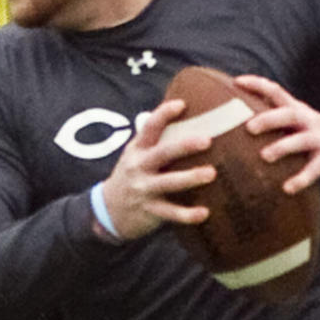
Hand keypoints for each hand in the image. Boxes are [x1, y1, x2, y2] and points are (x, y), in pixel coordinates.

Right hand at [98, 99, 216, 239]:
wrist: (108, 210)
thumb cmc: (132, 175)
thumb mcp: (136, 154)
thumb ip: (154, 138)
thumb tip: (182, 111)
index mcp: (138, 149)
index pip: (150, 127)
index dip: (164, 114)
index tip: (182, 104)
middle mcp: (139, 166)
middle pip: (162, 153)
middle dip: (184, 146)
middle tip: (207, 140)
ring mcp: (143, 189)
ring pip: (168, 182)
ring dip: (190, 177)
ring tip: (211, 173)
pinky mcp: (150, 210)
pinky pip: (170, 212)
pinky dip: (187, 215)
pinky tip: (204, 213)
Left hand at [235, 75, 319, 193]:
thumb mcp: (301, 122)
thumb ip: (277, 118)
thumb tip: (241, 116)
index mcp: (298, 111)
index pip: (276, 91)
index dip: (258, 85)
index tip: (236, 82)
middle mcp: (309, 122)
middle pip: (289, 114)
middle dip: (269, 119)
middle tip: (249, 127)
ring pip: (302, 140)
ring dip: (283, 147)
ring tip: (264, 157)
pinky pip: (315, 169)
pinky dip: (301, 178)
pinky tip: (288, 188)